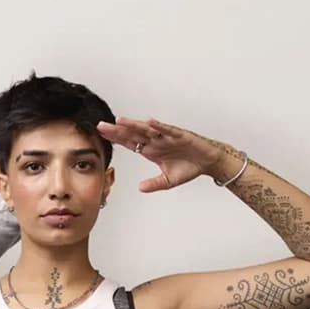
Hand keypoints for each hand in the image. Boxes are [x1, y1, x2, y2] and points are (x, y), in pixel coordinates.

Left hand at [96, 117, 226, 191]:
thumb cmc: (189, 167)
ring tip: (119, 120)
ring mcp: (166, 137)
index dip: (116, 139)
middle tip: (101, 125)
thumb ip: (154, 184)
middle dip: (117, 130)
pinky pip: (167, 130)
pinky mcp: (179, 135)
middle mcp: (155, 141)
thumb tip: (140, 188)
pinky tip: (148, 122)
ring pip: (146, 129)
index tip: (101, 135)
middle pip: (133, 134)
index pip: (129, 143)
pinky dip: (159, 126)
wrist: (209, 162)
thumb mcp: (168, 180)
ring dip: (133, 125)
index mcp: (150, 150)